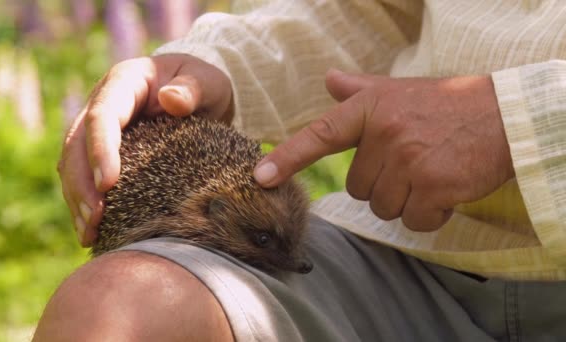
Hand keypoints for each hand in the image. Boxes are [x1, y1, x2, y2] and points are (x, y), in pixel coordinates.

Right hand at [58, 54, 232, 245]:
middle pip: (76, 144)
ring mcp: (96, 129)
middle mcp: (101, 103)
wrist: (198, 90)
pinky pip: (84, 178)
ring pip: (72, 164)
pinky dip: (84, 205)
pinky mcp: (100, 151)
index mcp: (123, 83)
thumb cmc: (203, 83)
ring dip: (77, 199)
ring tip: (88, 234)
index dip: (100, 150)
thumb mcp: (207, 80)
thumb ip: (193, 88)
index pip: (102, 116)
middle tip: (94, 219)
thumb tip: (172, 99)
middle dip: (81, 183)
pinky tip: (91, 233)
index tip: (108, 184)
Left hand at [254, 69, 514, 230]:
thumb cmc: (447, 105)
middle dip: (383, 185)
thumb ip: (360, 89)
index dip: (287, 158)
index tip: (259, 178)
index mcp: (371, 108)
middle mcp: (385, 132)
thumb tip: (329, 79)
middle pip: (358, 189)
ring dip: (406, 201)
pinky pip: (414, 221)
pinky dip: (429, 215)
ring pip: (384, 207)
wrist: (505, 115)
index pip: (320, 136)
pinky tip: (446, 190)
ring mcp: (409, 159)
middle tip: (412, 163)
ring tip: (430, 174)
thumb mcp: (400, 90)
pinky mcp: (434, 184)